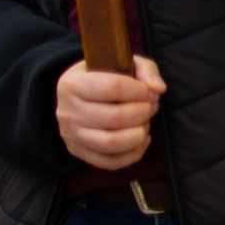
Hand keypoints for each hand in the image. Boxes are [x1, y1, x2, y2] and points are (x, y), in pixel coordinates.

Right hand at [56, 54, 165, 168]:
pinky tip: (142, 139)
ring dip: (138, 135)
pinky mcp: (79, 152)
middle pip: (114, 117)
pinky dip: (134, 153)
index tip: (149, 91)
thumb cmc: (105, 77)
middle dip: (142, 113)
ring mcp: (71, 134)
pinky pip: (110, 162)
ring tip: (145, 123)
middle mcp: (67, 111)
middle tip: (150, 107)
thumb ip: (145, 69)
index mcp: (72, 83)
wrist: (79, 95)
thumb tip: (158, 89)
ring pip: (111, 143)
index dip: (139, 91)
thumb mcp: (123, 62)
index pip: (111, 87)